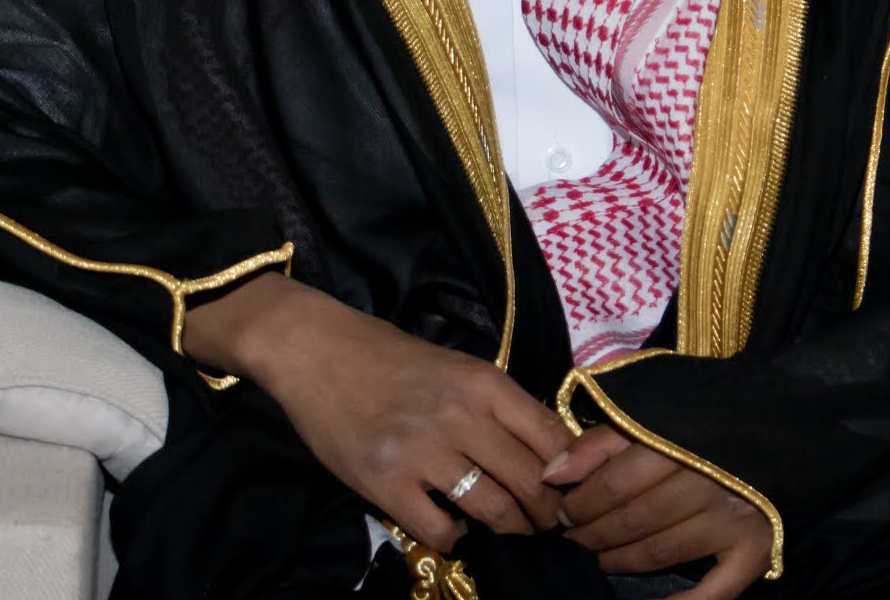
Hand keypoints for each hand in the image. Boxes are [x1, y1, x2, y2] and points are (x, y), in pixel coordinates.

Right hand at [182, 274, 572, 549]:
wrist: (317, 351)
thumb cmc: (390, 357)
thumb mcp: (456, 367)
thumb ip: (499, 406)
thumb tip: (550, 454)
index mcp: (483, 382)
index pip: (553, 440)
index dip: (571, 477)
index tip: (571, 493)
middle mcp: (459, 416)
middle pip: (531, 482)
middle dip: (548, 513)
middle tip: (549, 524)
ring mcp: (421, 451)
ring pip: (493, 510)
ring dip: (511, 529)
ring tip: (512, 532)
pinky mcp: (384, 482)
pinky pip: (439, 530)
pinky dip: (455, 538)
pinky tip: (452, 527)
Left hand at [545, 424, 771, 597]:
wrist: (778, 429)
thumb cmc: (704, 420)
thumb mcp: (651, 415)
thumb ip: (600, 443)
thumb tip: (553, 475)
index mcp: (682, 440)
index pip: (617, 482)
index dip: (584, 501)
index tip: (564, 511)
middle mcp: (711, 481)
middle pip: (637, 519)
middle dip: (596, 534)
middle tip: (574, 539)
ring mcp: (735, 519)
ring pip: (663, 551)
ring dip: (623, 561)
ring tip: (599, 560)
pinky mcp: (756, 550)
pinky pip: (716, 590)